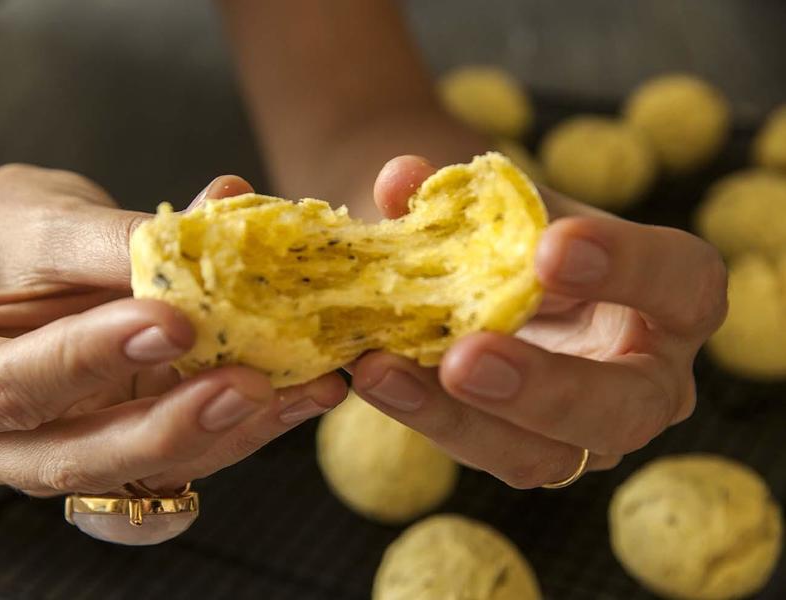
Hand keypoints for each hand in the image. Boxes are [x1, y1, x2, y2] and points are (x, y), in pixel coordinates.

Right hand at [0, 165, 344, 499]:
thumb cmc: (7, 240)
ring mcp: (58, 462)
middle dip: (172, 424)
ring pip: (141, 473)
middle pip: (77, 457)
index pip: (12, 385)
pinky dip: (239, 439)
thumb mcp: (45, 224)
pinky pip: (177, 470)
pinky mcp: (118, 461)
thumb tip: (223, 223)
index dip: (93, 358)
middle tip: (252, 383)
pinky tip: (292, 402)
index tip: (173, 321)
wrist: (11, 268)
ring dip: (230, 434)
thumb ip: (122, 238)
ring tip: (305, 387)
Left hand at [351, 156, 727, 487]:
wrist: (499, 288)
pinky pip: (484, 452)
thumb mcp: (512, 210)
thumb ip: (462, 196)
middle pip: (625, 404)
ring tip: (381, 369)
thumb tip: (401, 181)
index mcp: (673, 297)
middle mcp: (648, 377)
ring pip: (545, 454)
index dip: (627, 267)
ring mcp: (591, 431)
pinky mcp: (533, 455)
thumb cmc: (526, 240)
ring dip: (458, 417)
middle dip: (543, 385)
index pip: (681, 283)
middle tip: (466, 356)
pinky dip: (424, 414)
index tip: (551, 249)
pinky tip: (373, 375)